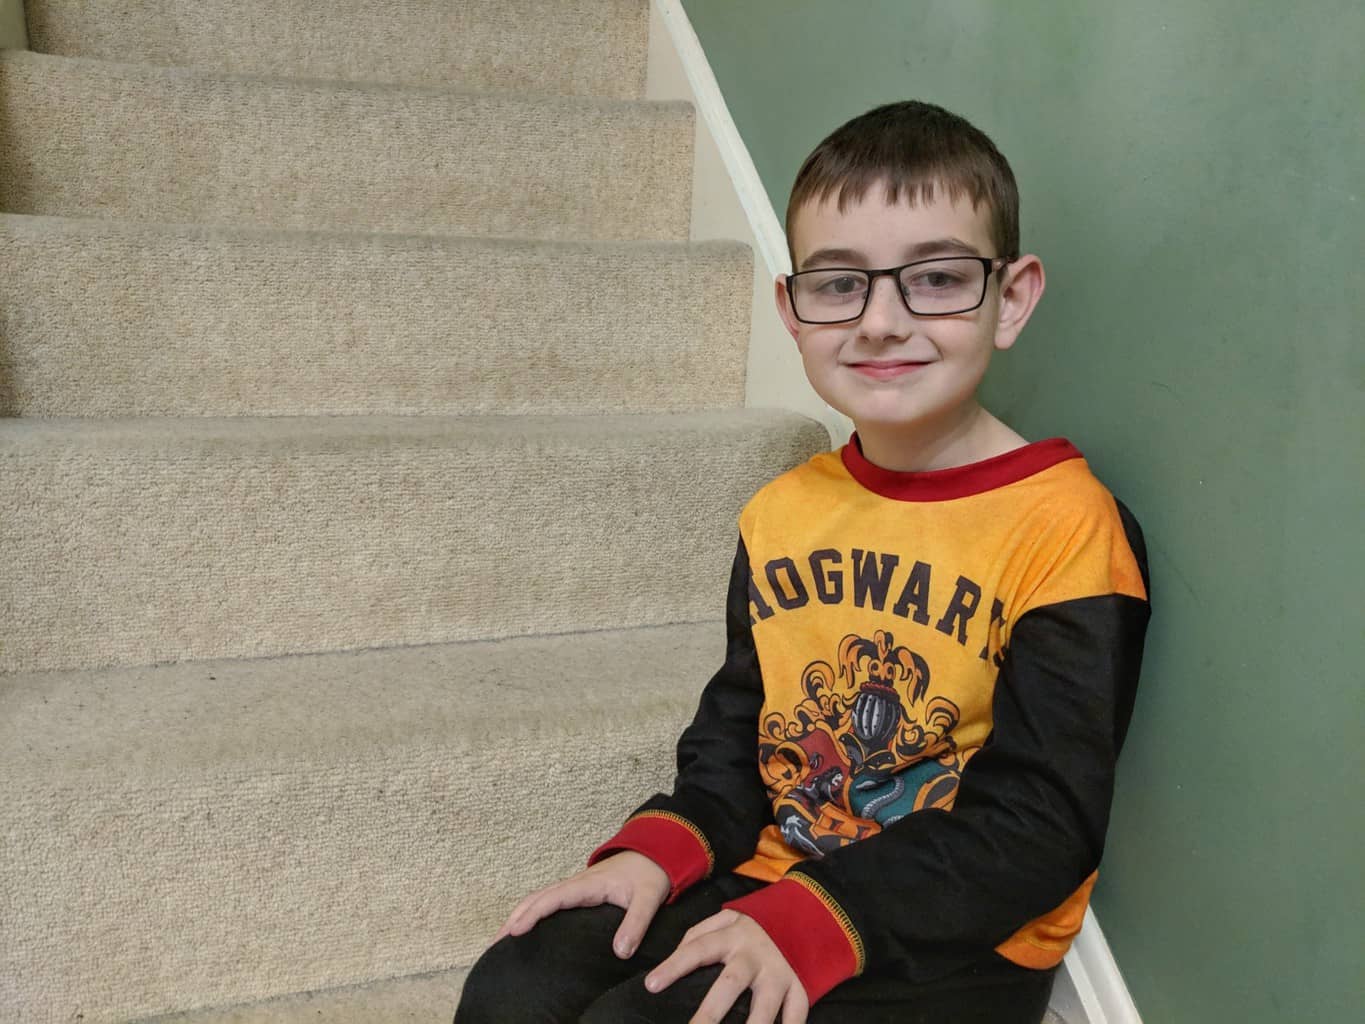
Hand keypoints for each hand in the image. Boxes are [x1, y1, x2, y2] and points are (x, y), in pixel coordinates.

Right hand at [494, 850, 669, 958]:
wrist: (656, 852)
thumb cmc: (650, 874)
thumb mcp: (648, 899)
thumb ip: (636, 924)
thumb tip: (620, 952)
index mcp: (588, 884)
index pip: (553, 898)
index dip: (532, 914)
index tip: (514, 931)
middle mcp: (577, 884)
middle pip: (537, 898)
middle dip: (515, 918)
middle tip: (495, 943)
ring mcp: (576, 887)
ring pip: (540, 899)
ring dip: (519, 915)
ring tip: (502, 939)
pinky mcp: (579, 892)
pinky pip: (549, 901)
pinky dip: (532, 912)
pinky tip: (527, 928)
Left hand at [645, 909, 808, 1023]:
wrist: (810, 908)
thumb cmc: (759, 921)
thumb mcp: (730, 916)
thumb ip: (701, 933)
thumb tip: (676, 955)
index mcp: (733, 935)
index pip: (697, 949)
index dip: (674, 966)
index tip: (651, 985)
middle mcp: (754, 955)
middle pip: (729, 985)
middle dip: (709, 1013)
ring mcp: (780, 971)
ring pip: (764, 1006)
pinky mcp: (801, 984)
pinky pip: (796, 1012)